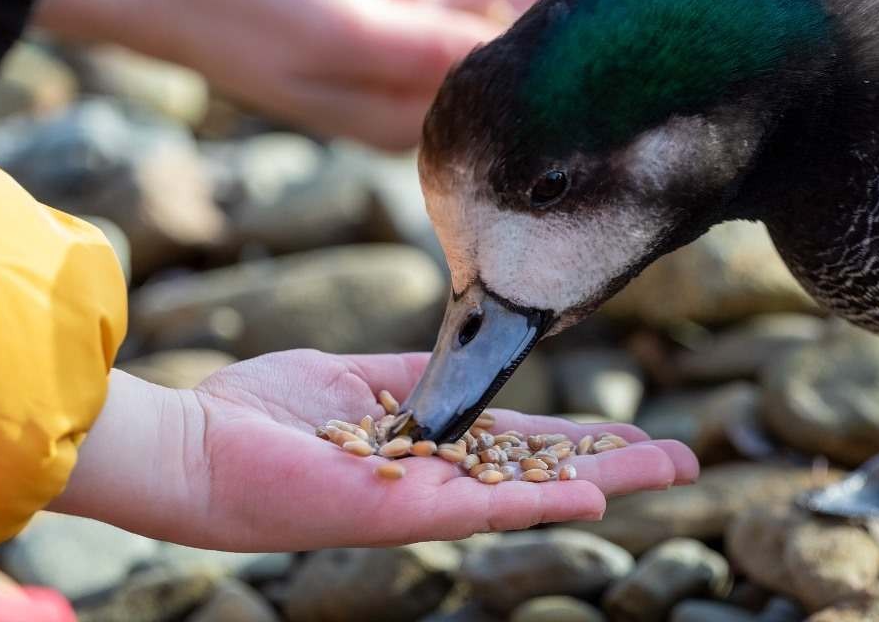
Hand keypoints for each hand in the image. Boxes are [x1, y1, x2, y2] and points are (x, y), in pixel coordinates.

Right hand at [36, 0, 626, 149]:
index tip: (645, 113)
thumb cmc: (233, 3)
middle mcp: (413, 87)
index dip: (575, 123)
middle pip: (523, 81)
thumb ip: (426, 49)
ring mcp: (409, 34)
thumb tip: (515, 69)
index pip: (508, 131)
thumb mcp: (339, 25)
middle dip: (592, 69)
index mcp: (399, 119)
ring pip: (512, 22)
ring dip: (576, 9)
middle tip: (674, 50)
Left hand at [51, 351, 696, 550]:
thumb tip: (456, 370)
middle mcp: (438, 479)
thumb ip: (411, 381)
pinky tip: (596, 497)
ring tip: (668, 469)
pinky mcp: (403, 508)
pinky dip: (543, 502)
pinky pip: (486, 506)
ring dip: (605, 481)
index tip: (629, 431)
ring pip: (532, 490)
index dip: (578, 436)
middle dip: (615, 463)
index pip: (521, 439)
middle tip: (682, 458)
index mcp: (428, 445)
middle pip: (544, 469)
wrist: (196, 448)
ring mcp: (425, 498)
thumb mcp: (350, 382)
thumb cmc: (260, 414)